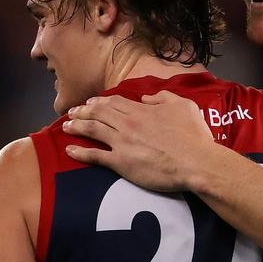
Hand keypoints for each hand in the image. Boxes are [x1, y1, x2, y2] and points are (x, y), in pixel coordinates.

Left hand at [63, 90, 213, 190]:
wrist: (196, 162)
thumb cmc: (193, 135)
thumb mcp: (183, 106)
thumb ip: (163, 98)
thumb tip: (147, 98)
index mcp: (141, 110)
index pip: (113, 102)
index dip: (99, 101)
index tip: (91, 102)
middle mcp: (128, 124)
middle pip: (98, 113)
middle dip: (82, 111)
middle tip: (72, 112)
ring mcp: (122, 143)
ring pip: (92, 130)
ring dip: (76, 126)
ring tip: (66, 126)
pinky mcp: (121, 163)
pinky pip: (95, 155)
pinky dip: (80, 151)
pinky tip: (70, 150)